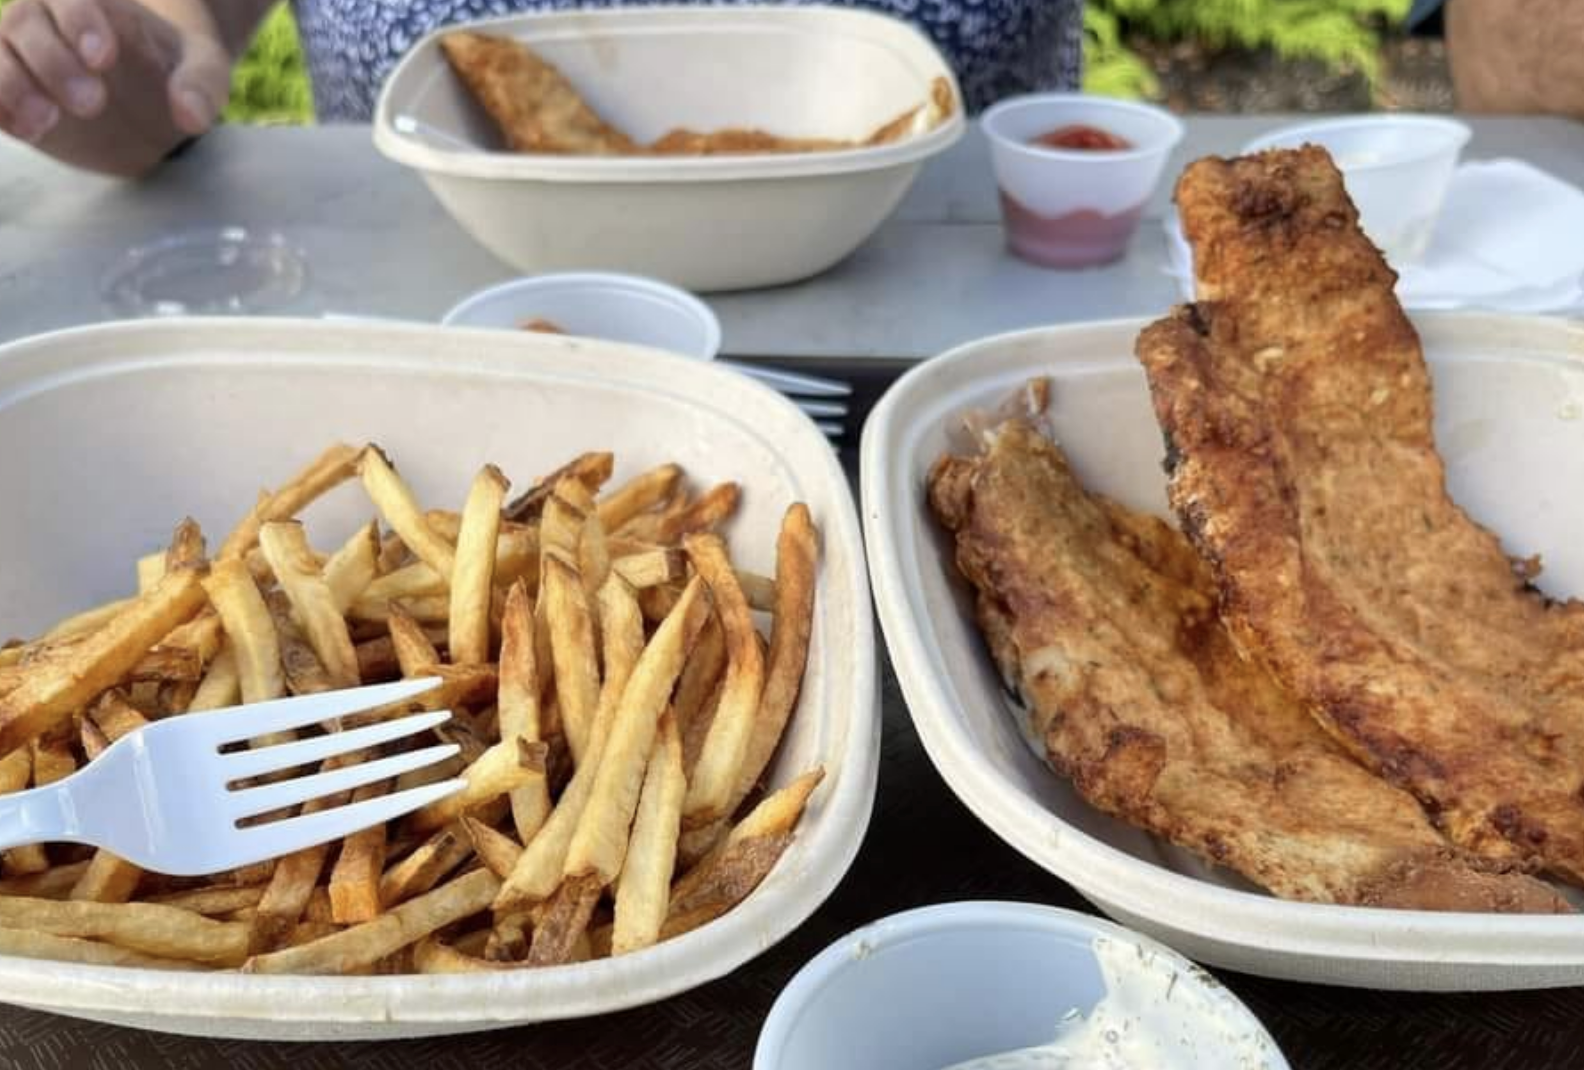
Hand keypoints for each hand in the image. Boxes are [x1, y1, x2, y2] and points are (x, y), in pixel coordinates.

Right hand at [0, 0, 230, 144]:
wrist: (151, 102)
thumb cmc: (174, 71)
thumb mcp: (203, 70)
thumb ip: (201, 84)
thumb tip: (191, 116)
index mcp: (94, 3)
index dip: (78, 21)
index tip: (103, 58)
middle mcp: (47, 21)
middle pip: (23, 22)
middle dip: (51, 61)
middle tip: (92, 103)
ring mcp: (23, 57)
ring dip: (9, 86)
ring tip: (45, 123)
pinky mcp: (12, 94)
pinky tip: (23, 131)